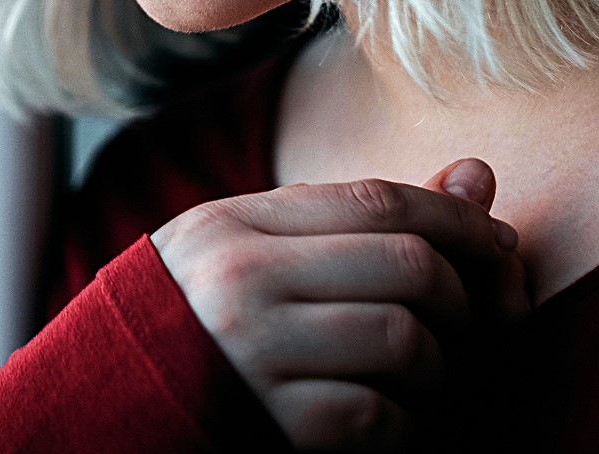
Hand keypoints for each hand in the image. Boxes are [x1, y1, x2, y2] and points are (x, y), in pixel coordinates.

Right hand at [151, 159, 527, 450]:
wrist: (100, 410)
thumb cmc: (198, 325)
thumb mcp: (257, 253)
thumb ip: (363, 219)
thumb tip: (481, 173)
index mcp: (237, 224)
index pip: (379, 200)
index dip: (458, 219)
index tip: (498, 246)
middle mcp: (243, 280)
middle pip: (407, 264)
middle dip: (463, 296)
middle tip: (467, 321)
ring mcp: (253, 354)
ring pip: (405, 339)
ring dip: (436, 364)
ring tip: (418, 372)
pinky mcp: (270, 425)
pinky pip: (379, 415)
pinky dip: (401, 423)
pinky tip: (381, 418)